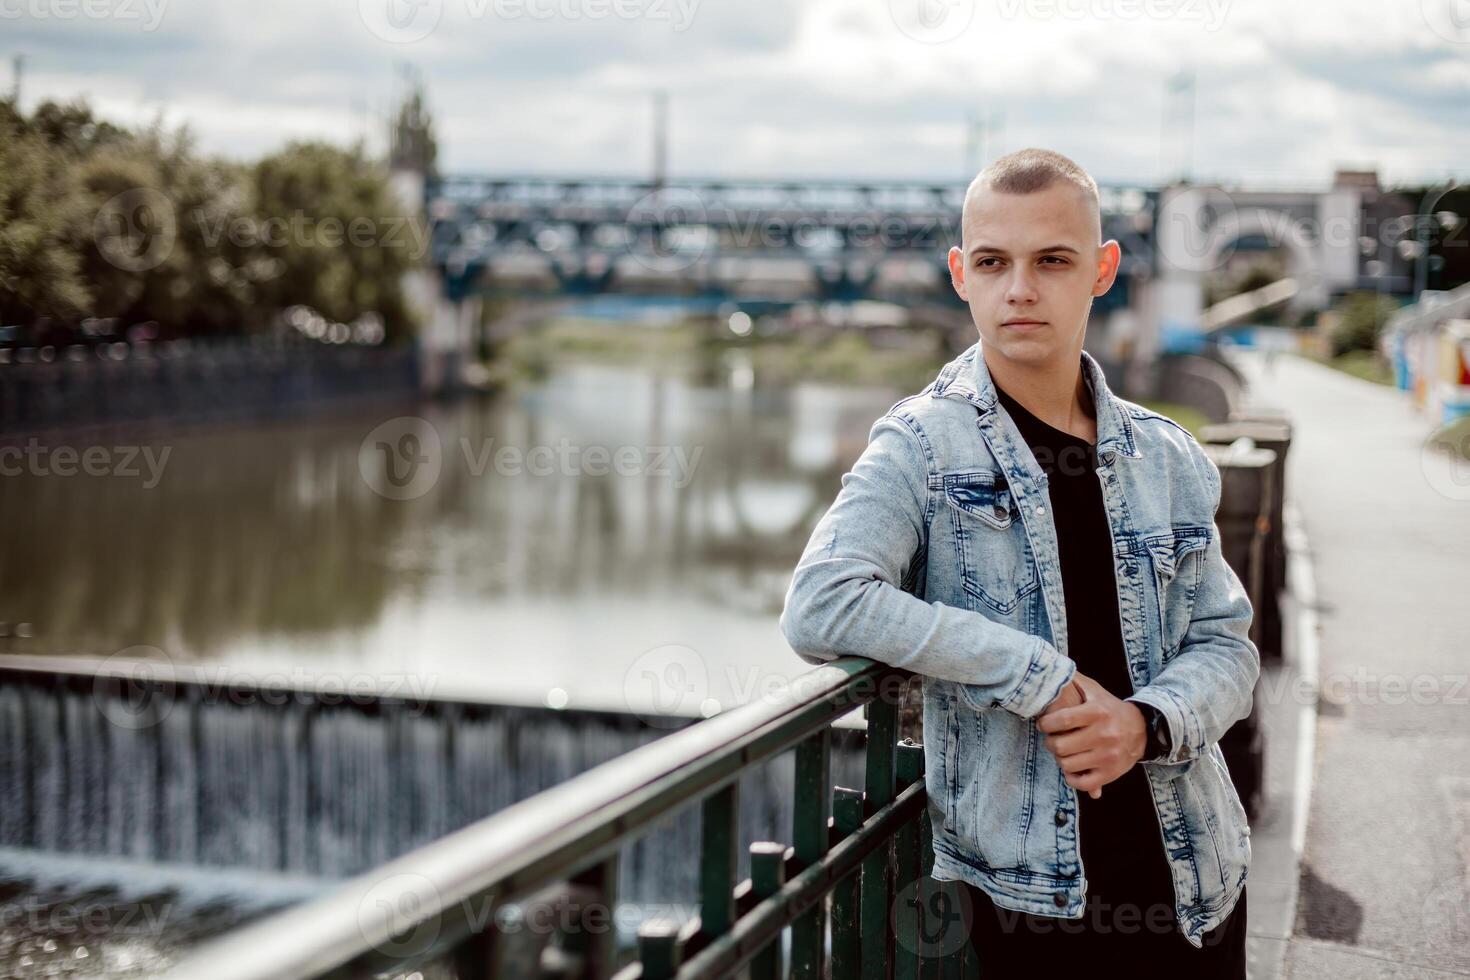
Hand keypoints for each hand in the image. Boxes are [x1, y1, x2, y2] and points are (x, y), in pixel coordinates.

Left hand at [1037, 672, 1148, 798]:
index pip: (1061, 720)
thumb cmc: (1109, 708)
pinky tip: (1072, 768)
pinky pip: (1082, 783)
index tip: (1043, 724)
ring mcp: (1108, 756)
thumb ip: (1071, 680)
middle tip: (1052, 738)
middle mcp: (1103, 735)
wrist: (1141, 729)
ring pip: (1067, 764)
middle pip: (1060, 745)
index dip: (1046, 723)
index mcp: (1097, 712)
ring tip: (1062, 751)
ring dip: (1059, 758)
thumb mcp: (1094, 690)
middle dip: (1050, 742)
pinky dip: (1071, 778)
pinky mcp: (1111, 773)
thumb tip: (1048, 669)